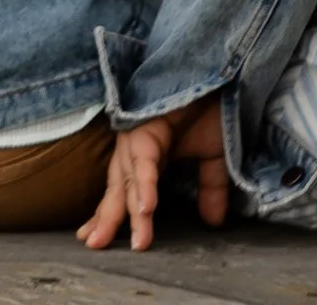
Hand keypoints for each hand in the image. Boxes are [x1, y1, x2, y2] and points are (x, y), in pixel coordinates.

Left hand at [78, 100, 229, 249]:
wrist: (220, 70)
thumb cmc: (212, 106)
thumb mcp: (213, 155)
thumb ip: (210, 187)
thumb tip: (214, 222)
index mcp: (147, 155)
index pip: (123, 191)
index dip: (111, 215)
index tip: (96, 241)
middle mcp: (136, 147)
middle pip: (118, 188)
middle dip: (108, 218)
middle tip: (96, 247)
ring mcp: (139, 135)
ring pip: (130, 179)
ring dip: (132, 211)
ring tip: (138, 241)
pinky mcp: (149, 125)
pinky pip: (145, 160)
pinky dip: (146, 184)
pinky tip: (146, 208)